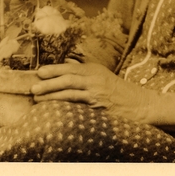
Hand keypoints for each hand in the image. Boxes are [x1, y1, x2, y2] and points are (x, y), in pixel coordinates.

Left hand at [31, 62, 174, 129]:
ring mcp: (97, 92)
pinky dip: (65, 105)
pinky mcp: (99, 105)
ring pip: (70, 91)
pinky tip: (54, 108)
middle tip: (33, 86)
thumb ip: (86, 74)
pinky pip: (79, 104)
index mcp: (95, 69)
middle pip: (68, 77)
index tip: (39, 72)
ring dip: (52, 94)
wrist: (141, 104)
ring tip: (37, 99)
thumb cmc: (120, 93)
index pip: (71, 67)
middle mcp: (95, 78)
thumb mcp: (103, 78)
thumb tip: (67, 70)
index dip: (54, 69)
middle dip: (49, 81)